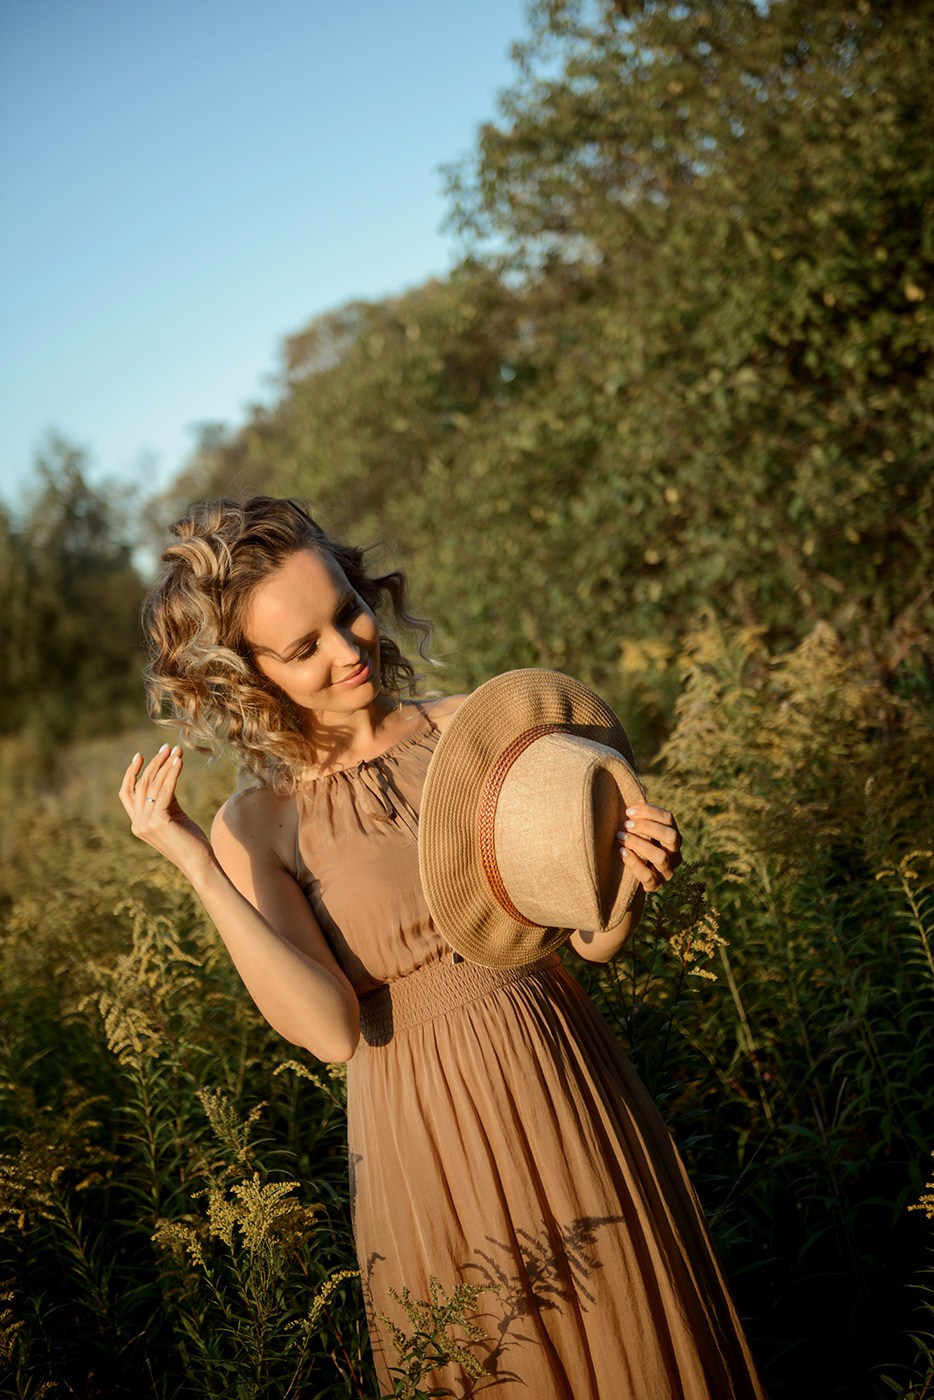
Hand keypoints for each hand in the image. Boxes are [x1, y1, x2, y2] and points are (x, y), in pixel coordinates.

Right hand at [118, 744, 212, 877]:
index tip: (139, 756)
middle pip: (141, 785)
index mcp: (137, 823)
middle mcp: (137, 824)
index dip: (131, 773)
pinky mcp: (158, 821)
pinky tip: (179, 762)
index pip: (127, 793)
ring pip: (153, 786)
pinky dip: (172, 774)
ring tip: (176, 751)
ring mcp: (146, 824)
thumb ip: (166, 798)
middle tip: (167, 747)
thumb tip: (168, 772)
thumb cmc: (190, 840)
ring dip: (165, 765)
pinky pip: (165, 791)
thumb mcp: (173, 814)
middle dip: (154, 763)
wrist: (199, 863)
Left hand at [617, 802, 681, 892]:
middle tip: (626, 824)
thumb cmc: (632, 843)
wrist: (630, 875)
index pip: (669, 818)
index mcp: (673, 835)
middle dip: (647, 828)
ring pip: (660, 857)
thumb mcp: (636, 828)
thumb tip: (622, 789)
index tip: (628, 811)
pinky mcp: (656, 885)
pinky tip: (621, 852)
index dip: (649, 812)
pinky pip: (648, 876)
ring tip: (620, 836)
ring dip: (638, 844)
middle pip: (671, 836)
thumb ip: (635, 814)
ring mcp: (667, 871)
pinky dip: (634, 863)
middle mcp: (675, 853)